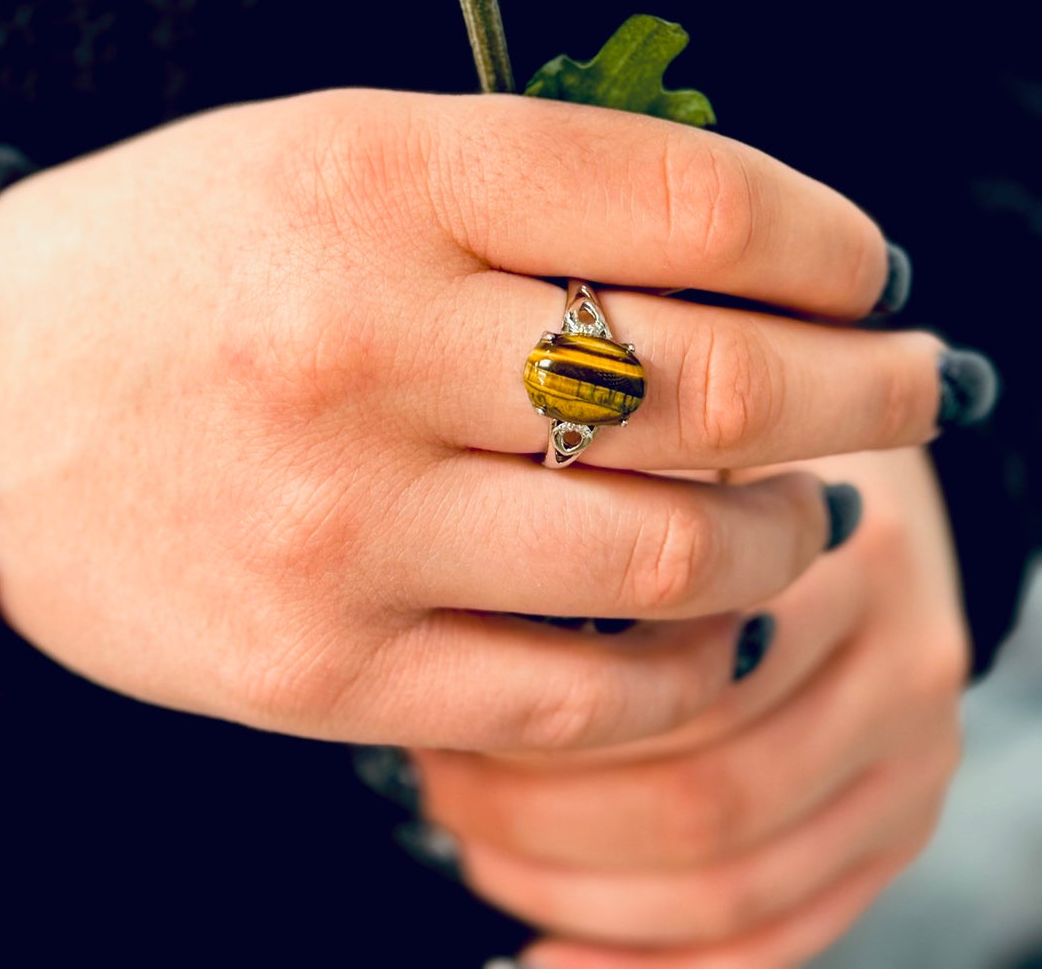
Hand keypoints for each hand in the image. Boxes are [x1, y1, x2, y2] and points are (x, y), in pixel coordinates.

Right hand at [0, 88, 942, 751]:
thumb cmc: (177, 252)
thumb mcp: (329, 149)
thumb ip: (528, 186)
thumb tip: (760, 257)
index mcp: (375, 173)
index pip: (686, 198)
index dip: (830, 234)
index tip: (874, 262)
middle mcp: (364, 338)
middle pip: (710, 381)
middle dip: (873, 387)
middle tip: (926, 383)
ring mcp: (346, 519)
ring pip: (669, 554)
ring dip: (790, 532)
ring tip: (816, 510)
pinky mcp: (323, 667)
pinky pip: (579, 694)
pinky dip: (684, 662)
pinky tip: (704, 615)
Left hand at [413, 446, 968, 967]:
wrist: (842, 460)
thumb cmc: (716, 443)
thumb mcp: (668, 438)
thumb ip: (601, 506)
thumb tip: (455, 622)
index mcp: (845, 550)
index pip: (686, 672)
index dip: (548, 702)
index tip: (445, 685)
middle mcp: (902, 658)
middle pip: (707, 793)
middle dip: (547, 809)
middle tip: (441, 778)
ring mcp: (913, 751)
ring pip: (732, 879)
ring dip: (579, 884)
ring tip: (474, 838)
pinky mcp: (900, 820)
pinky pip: (779, 931)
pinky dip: (651, 958)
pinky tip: (546, 946)